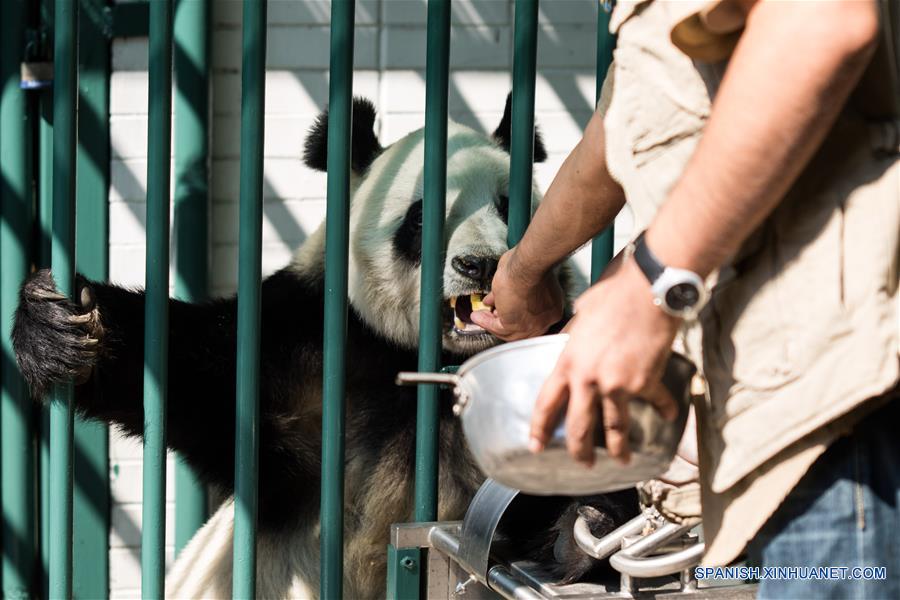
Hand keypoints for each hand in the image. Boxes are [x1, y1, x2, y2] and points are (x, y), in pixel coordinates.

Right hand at [470, 249, 564, 340]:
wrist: (528, 266)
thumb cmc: (531, 264)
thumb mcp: (521, 276)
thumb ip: (512, 289)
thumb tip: (499, 294)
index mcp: (551, 306)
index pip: (532, 316)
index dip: (515, 312)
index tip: (504, 308)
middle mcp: (545, 319)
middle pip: (521, 327)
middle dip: (503, 320)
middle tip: (491, 315)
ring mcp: (531, 325)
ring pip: (508, 331)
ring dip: (491, 323)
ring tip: (480, 316)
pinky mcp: (516, 326)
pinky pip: (497, 328)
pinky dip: (486, 322)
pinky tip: (478, 316)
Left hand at [529, 258, 679, 465]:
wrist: (649, 289)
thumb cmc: (614, 294)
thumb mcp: (582, 315)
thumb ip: (575, 337)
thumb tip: (574, 342)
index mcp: (568, 362)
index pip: (546, 403)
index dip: (539, 428)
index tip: (536, 445)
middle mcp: (588, 378)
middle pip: (579, 426)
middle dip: (580, 450)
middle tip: (583, 462)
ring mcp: (617, 383)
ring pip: (615, 427)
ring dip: (618, 447)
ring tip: (621, 459)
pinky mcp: (645, 382)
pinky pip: (655, 402)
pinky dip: (663, 409)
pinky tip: (668, 415)